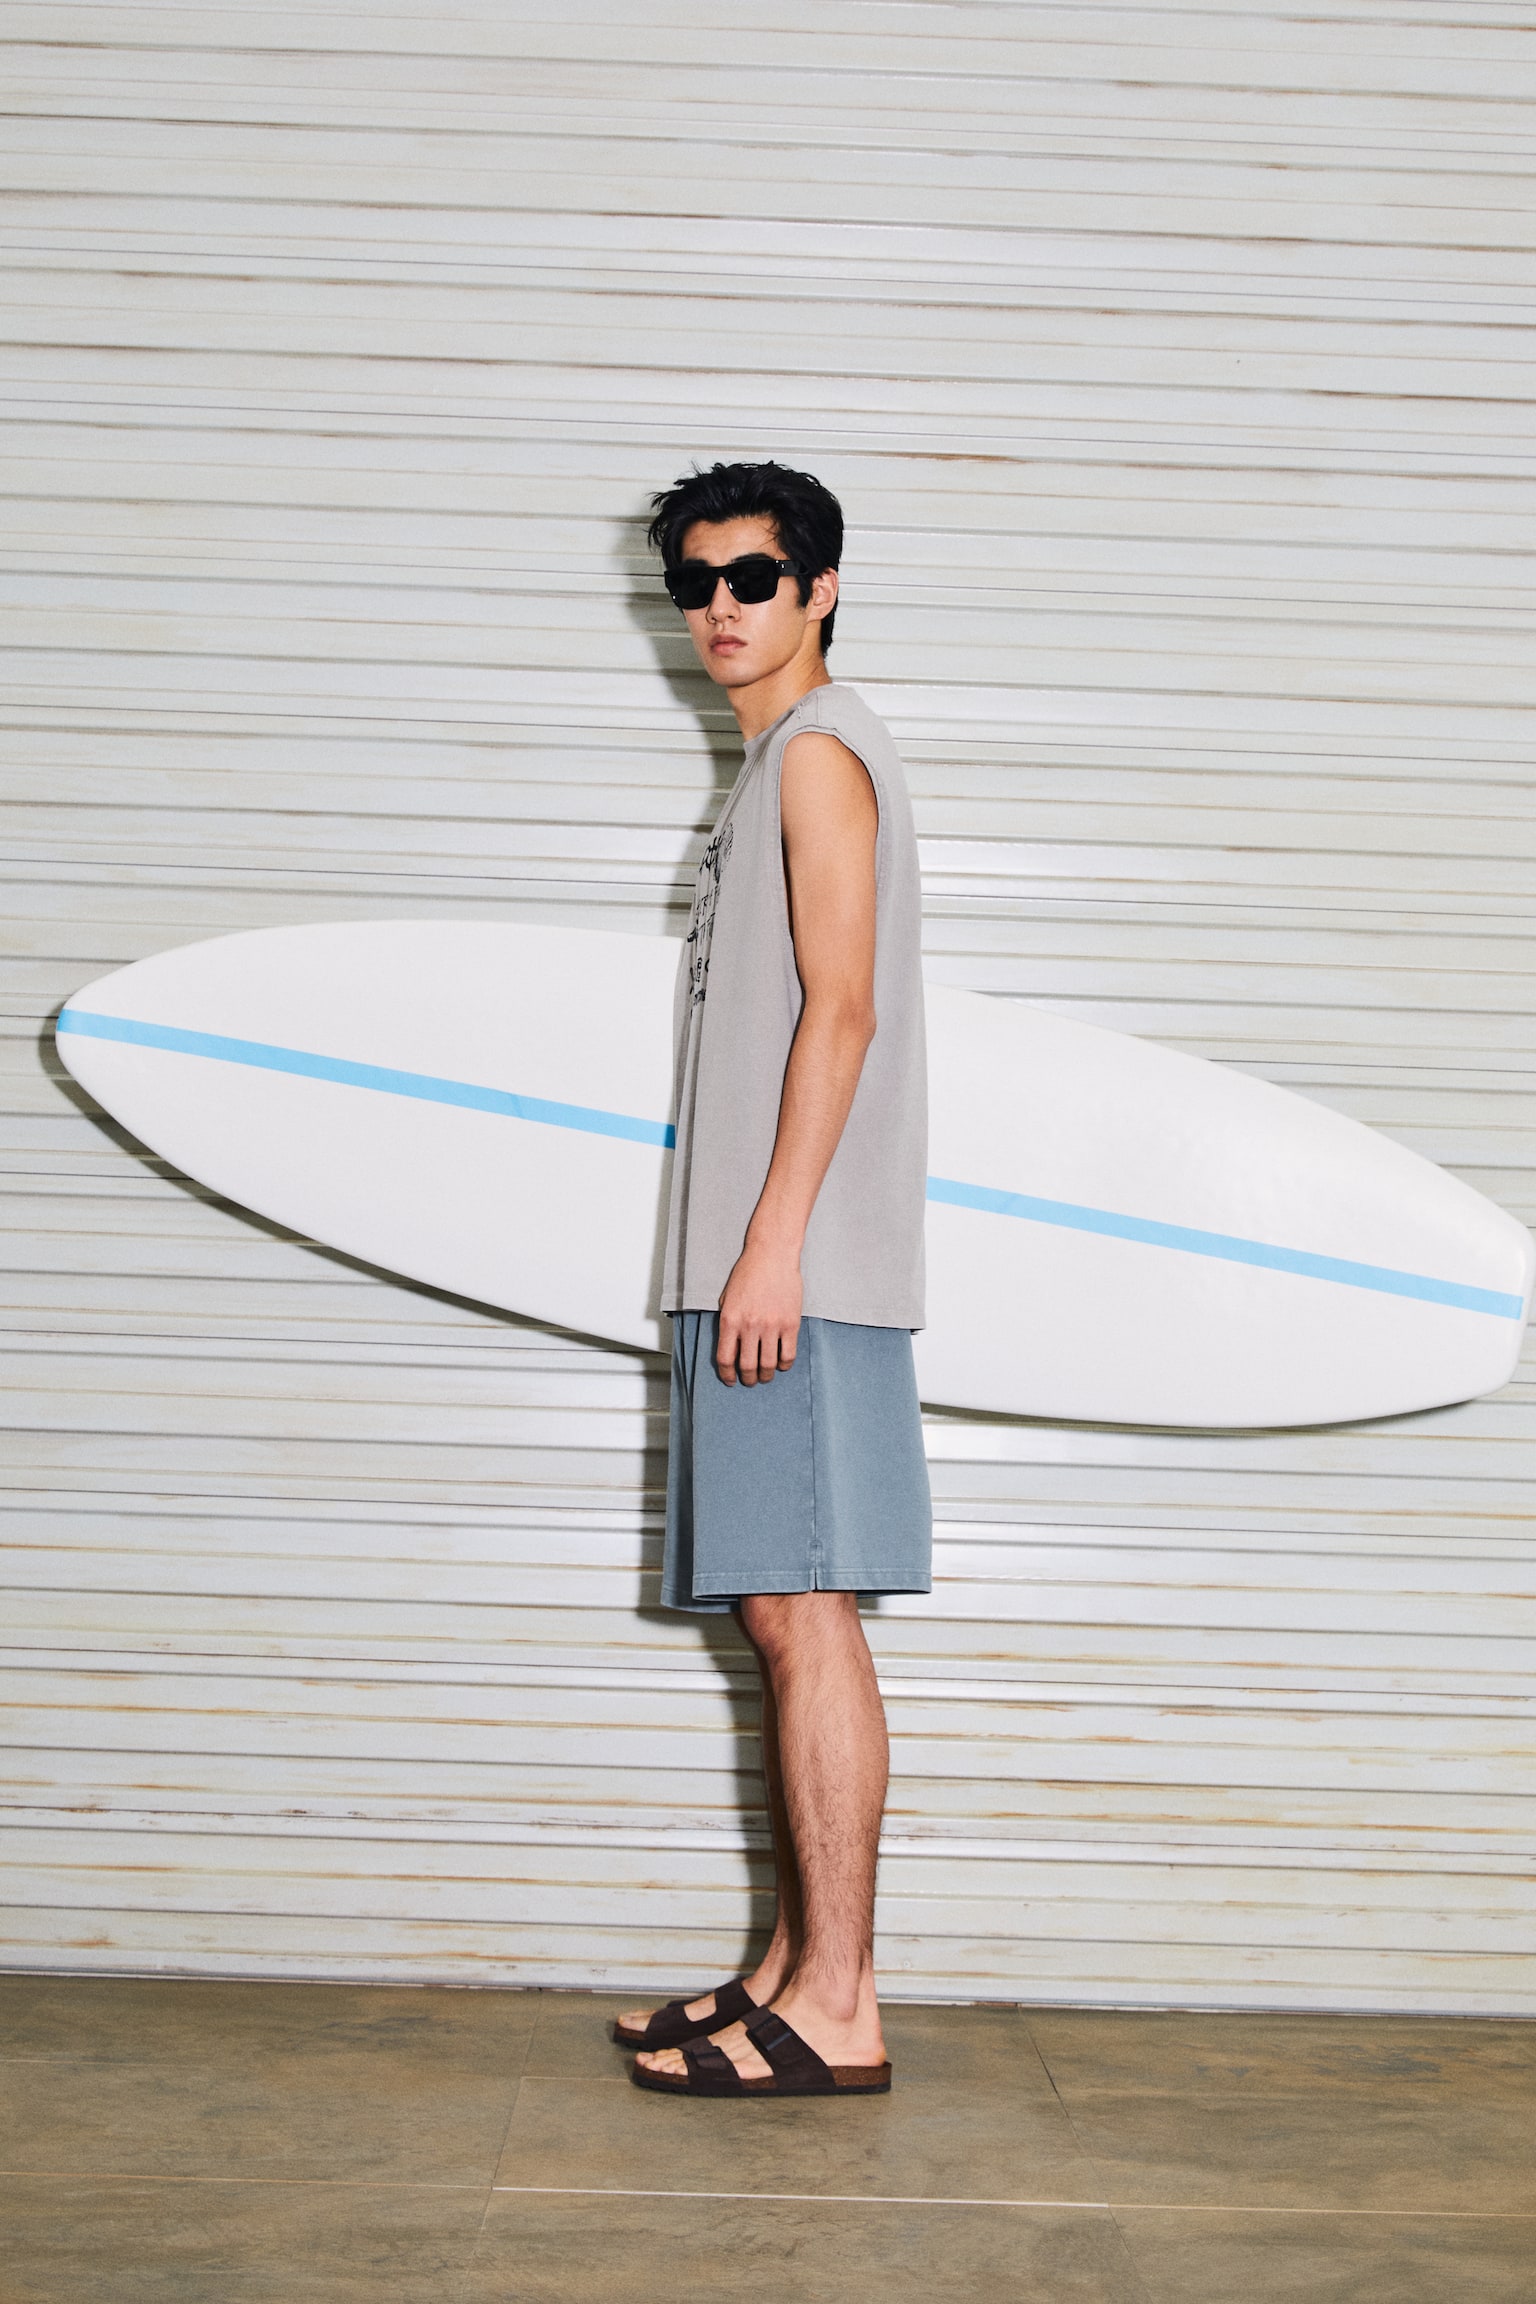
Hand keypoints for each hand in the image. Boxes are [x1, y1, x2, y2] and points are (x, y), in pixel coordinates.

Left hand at [716, 1239, 802, 1386]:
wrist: (772, 1256)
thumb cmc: (748, 1274)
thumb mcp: (727, 1298)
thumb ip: (728, 1323)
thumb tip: (731, 1348)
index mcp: (730, 1320)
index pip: (725, 1359)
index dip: (727, 1375)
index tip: (730, 1380)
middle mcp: (750, 1326)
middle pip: (747, 1366)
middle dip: (748, 1379)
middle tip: (750, 1380)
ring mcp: (772, 1326)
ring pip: (768, 1365)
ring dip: (766, 1375)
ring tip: (765, 1375)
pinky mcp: (790, 1323)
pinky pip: (788, 1354)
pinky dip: (784, 1365)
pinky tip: (781, 1363)